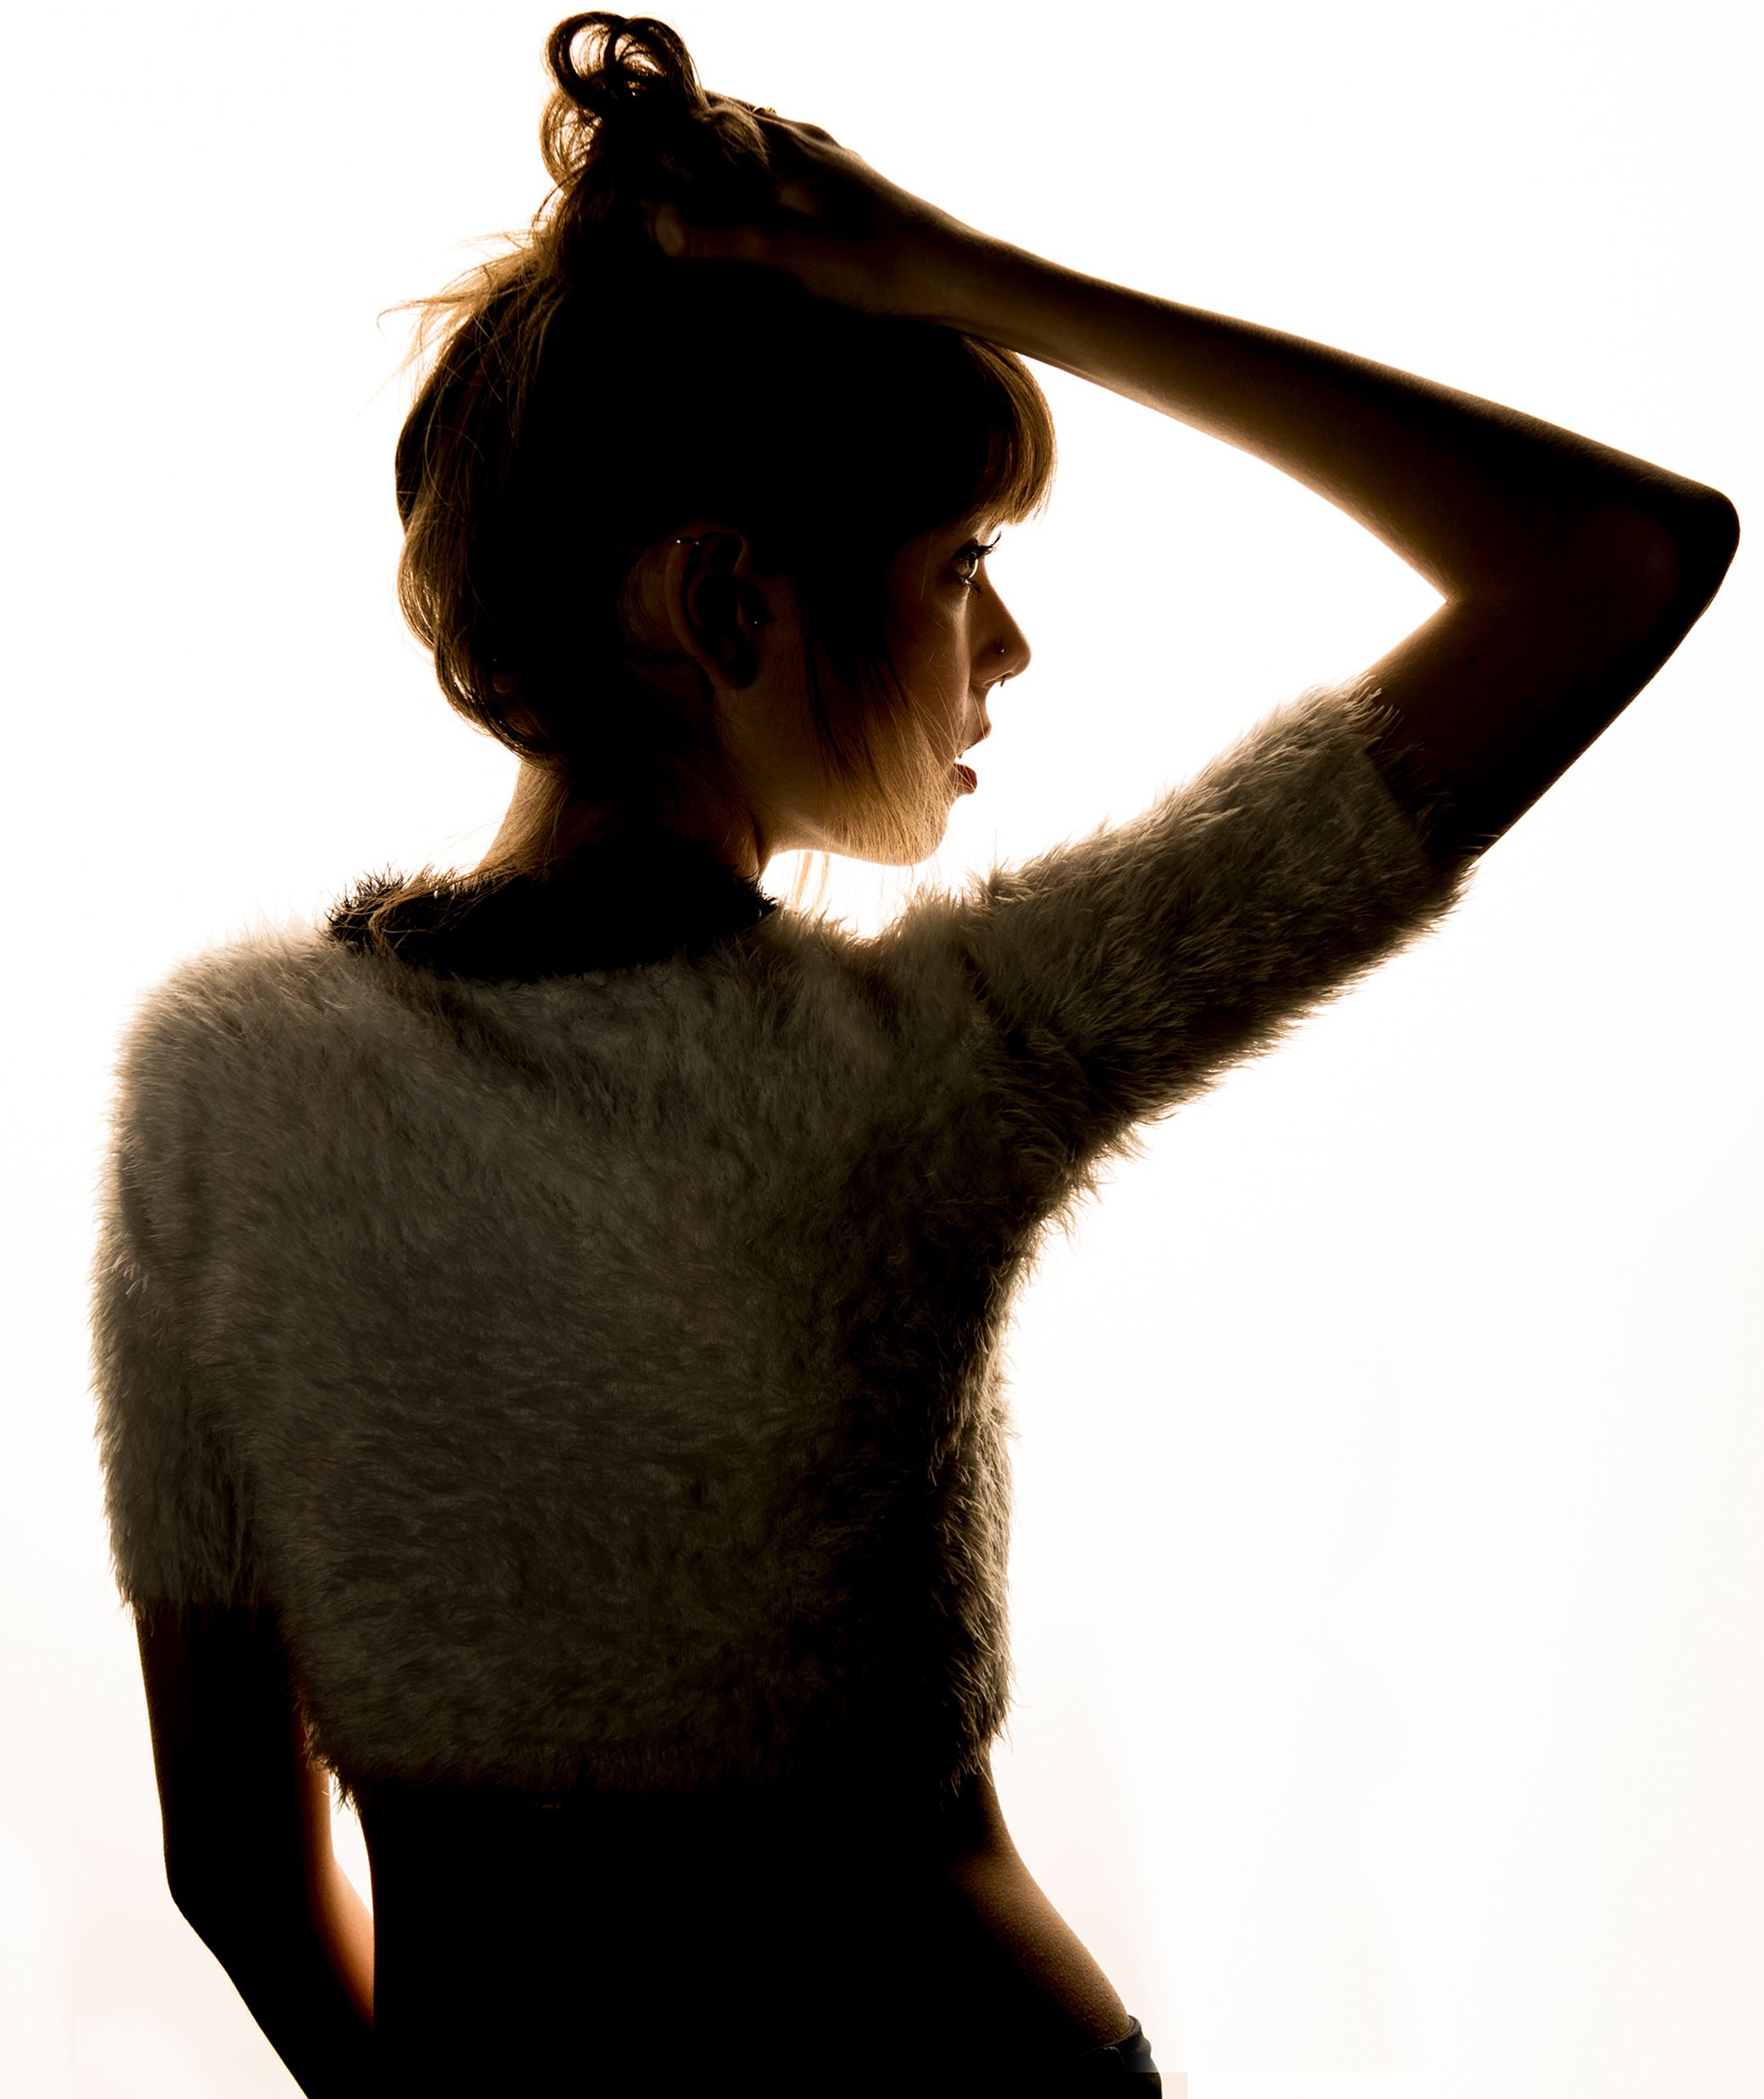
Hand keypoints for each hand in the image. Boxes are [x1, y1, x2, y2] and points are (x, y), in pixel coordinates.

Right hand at [643, 109, 985, 324]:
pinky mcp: (846, 190)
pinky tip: (756, 198)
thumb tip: (651, 219)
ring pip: (755, 142)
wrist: (956, 275)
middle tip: (637, 167)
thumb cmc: (876, 265)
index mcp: (782, 148)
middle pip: (724, 123)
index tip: (616, 151)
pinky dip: (754, 174)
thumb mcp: (790, 253)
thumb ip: (722, 234)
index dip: (655, 128)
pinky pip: (784, 166)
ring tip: (683, 181)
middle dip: (680, 140)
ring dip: (718, 156)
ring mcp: (826, 163)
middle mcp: (803, 143)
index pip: (699, 115)